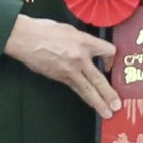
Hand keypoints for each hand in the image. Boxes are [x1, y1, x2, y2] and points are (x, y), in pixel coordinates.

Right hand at [5, 15, 122, 115]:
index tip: (110, 63)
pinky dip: (84, 96)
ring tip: (106, 113)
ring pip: (87, 90)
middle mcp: (80, 58)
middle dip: (109, 94)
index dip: (112, 58)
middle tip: (117, 105)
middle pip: (100, 79)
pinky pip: (76, 89)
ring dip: (98, 103)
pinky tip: (89, 103)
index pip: (108, 51)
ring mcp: (69, 71)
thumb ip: (82, 40)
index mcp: (84, 42)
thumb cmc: (43, 30)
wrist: (24, 39)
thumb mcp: (69, 30)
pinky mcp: (59, 78)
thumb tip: (88, 47)